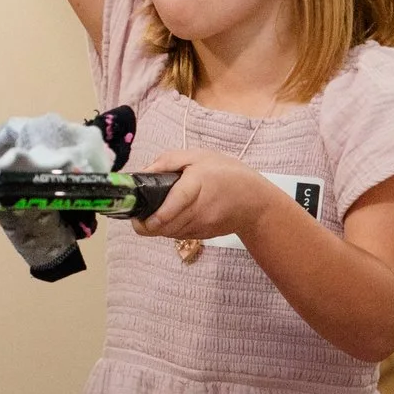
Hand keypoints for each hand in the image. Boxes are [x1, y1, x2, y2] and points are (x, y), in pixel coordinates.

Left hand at [132, 148, 279, 244]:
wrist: (256, 202)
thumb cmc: (228, 174)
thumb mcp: (199, 156)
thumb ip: (168, 161)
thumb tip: (142, 172)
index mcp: (197, 185)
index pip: (175, 205)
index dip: (157, 215)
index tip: (142, 217)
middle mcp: (199, 210)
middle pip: (164, 226)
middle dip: (145, 221)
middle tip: (138, 209)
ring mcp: (201, 226)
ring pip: (167, 233)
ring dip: (155, 225)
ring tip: (154, 209)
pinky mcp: (201, 236)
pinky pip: (176, 235)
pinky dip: (168, 227)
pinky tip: (172, 214)